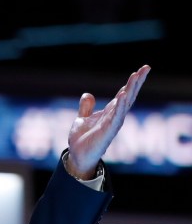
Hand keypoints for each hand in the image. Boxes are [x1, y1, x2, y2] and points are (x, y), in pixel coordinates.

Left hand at [66, 64, 150, 178]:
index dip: (131, 83)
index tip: (140, 70)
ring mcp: (113, 124)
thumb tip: (87, 94)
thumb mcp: (82, 119)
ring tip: (136, 76)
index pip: (123, 94)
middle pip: (129, 96)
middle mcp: (114, 117)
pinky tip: (123, 95)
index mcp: (110, 112)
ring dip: (130, 90)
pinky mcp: (108, 132)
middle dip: (137, 82)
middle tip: (146, 68)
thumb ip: (86, 108)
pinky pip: (115, 117)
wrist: (77, 155)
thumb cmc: (82, 139)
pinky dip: (119, 106)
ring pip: (125, 104)